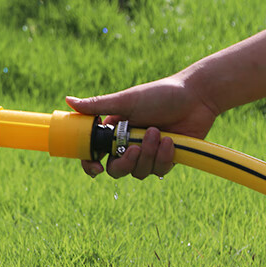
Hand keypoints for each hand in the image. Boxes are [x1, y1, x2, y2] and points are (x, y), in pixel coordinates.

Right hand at [66, 74, 219, 179]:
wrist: (197, 97)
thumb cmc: (161, 94)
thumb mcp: (126, 100)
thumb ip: (97, 106)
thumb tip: (68, 101)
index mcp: (115, 132)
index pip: (95, 156)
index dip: (91, 165)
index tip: (96, 168)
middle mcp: (129, 145)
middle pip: (117, 170)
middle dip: (125, 163)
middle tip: (134, 149)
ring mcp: (148, 154)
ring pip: (139, 172)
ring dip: (148, 154)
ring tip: (157, 132)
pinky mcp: (166, 159)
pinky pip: (159, 171)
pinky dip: (164, 156)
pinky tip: (171, 140)